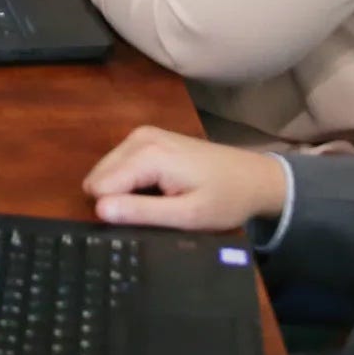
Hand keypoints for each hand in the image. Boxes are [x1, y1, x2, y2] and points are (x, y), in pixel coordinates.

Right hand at [81, 125, 288, 230]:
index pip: (99, 187)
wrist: (254, 177)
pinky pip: (119, 164)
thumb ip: (141, 212)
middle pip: (99, 177)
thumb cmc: (225, 200)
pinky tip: (158, 188)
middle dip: (118, 199)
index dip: (118, 211)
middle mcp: (138, 137)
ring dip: (124, 191)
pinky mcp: (146, 137)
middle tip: (153, 212)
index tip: (145, 220)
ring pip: (106, 171)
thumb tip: (99, 209)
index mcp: (148, 154)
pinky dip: (131, 181)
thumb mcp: (187, 216)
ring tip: (158, 201)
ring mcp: (142, 134)